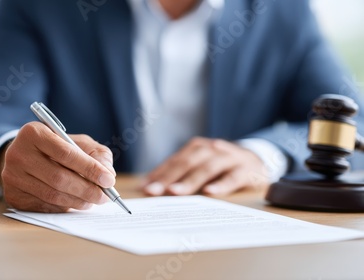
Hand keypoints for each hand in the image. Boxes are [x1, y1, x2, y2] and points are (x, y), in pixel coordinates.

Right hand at [0, 122, 115, 212]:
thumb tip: (108, 175)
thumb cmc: (56, 148)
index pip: (66, 153)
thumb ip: (95, 154)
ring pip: (52, 195)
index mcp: (34, 133)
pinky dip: (64, 207)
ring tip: (93, 201)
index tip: (108, 180)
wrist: (24, 156)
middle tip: (104, 196)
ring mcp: (12, 176)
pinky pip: (44, 206)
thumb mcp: (76, 142)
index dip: (90, 169)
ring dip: (78, 201)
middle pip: (58, 177)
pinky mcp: (13, 196)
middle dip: (87, 189)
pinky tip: (75, 203)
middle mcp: (17, 154)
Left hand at [142, 137, 268, 196]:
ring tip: (175, 192)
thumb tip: (148, 186)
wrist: (258, 161)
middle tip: (154, 191)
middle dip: (168, 177)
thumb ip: (178, 174)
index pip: (175, 161)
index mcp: (197, 148)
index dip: (159, 174)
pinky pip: (233, 177)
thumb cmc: (221, 167)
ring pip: (207, 168)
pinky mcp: (247, 170)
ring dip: (190, 180)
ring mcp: (229, 158)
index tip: (144, 188)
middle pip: (187, 163)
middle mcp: (212, 149)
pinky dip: (221, 185)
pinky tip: (209, 193)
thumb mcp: (200, 166)